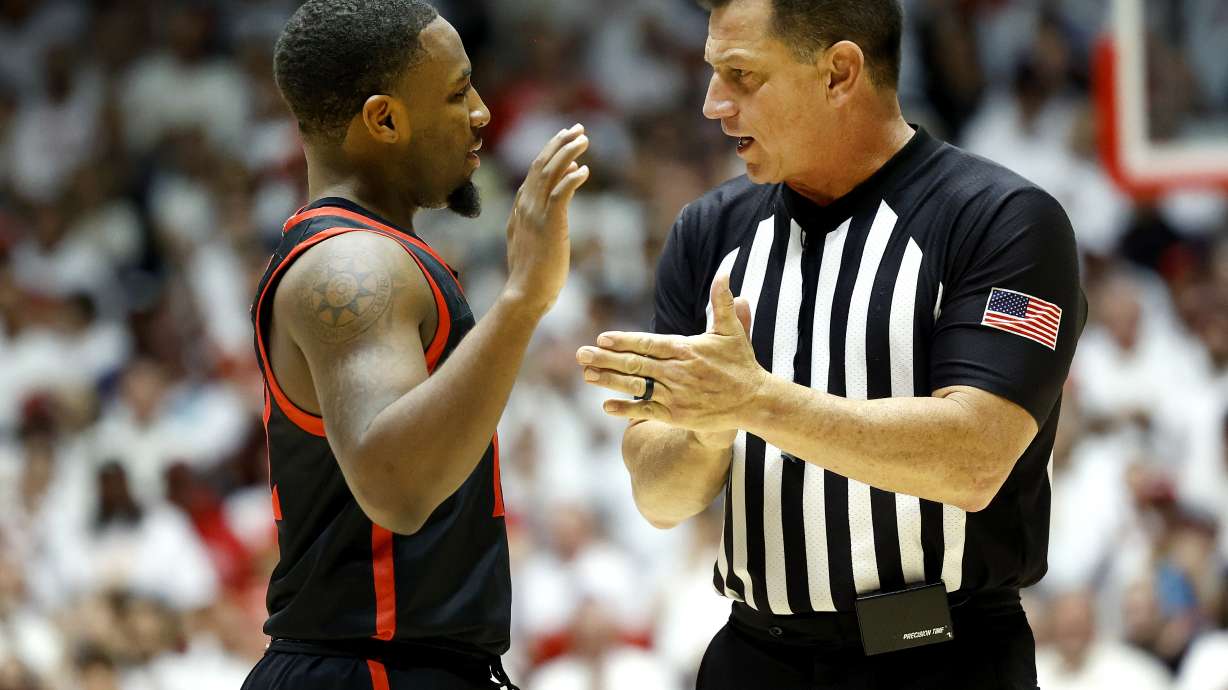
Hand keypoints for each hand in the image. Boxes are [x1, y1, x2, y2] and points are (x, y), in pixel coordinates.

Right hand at [503, 124, 590, 316]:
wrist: (524, 295)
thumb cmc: (531, 275)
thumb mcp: (530, 241)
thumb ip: (536, 220)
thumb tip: (548, 208)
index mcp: (520, 209)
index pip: (534, 172)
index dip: (550, 152)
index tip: (565, 139)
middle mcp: (525, 206)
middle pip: (540, 165)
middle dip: (559, 143)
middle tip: (577, 128)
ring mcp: (535, 214)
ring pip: (549, 173)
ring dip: (567, 153)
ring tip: (583, 139)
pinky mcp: (548, 225)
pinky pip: (560, 194)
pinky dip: (571, 179)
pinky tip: (584, 169)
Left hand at [577, 274, 762, 437]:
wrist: (753, 402)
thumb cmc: (740, 363)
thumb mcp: (732, 330)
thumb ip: (723, 302)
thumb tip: (724, 273)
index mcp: (686, 349)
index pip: (648, 343)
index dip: (624, 341)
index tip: (602, 338)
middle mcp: (677, 372)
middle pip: (635, 364)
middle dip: (605, 359)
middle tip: (580, 354)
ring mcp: (676, 395)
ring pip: (636, 387)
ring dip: (609, 381)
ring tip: (586, 374)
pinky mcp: (677, 415)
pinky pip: (646, 411)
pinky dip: (626, 409)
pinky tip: (606, 406)